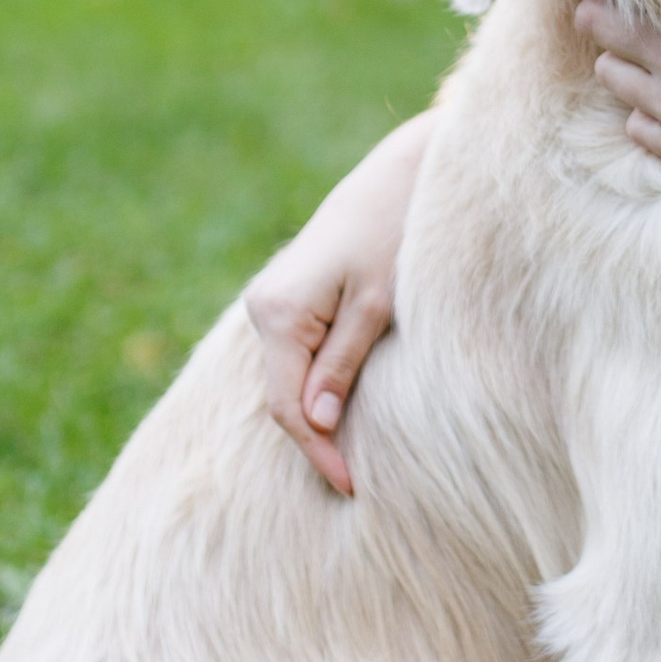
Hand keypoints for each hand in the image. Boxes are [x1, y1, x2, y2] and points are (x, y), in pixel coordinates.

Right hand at [248, 112, 435, 494]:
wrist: (396, 175)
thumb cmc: (394, 235)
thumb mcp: (377, 306)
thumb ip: (342, 364)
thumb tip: (318, 425)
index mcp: (280, 313)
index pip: (288, 407)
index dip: (318, 453)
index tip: (351, 487)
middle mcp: (264, 307)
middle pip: (281, 397)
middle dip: (315, 441)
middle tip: (354, 483)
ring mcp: (271, 301)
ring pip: (285, 379)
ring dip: (314, 415)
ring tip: (350, 456)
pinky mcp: (288, 297)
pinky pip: (294, 357)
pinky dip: (314, 387)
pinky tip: (340, 410)